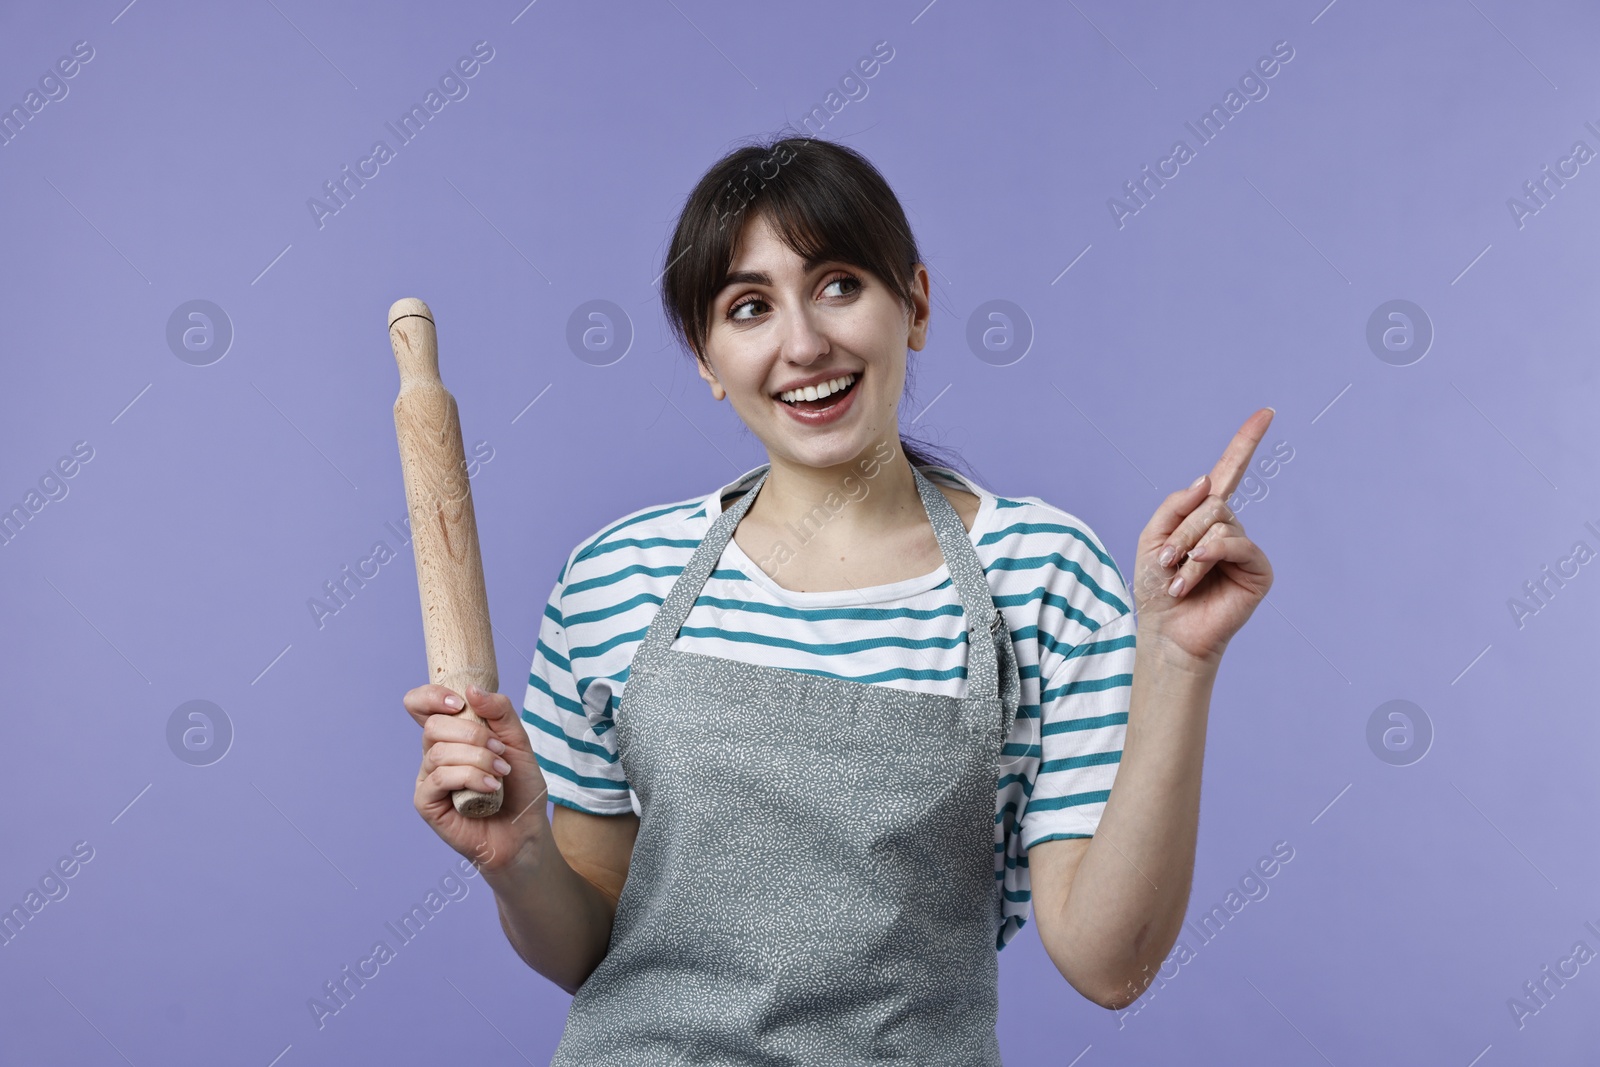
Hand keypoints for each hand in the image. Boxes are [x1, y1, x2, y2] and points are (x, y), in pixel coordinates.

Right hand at [403, 682, 550, 875]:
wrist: (525, 830)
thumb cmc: (520, 787)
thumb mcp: (518, 741)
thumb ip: (499, 711)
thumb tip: (471, 690)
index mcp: (451, 734)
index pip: (420, 705)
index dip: (431, 696)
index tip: (459, 703)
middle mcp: (434, 753)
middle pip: (433, 726)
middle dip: (473, 734)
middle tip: (500, 751)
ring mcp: (428, 778)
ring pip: (439, 752)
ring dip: (478, 759)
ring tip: (501, 774)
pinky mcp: (426, 802)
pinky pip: (439, 778)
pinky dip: (470, 778)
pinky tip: (491, 788)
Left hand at [1131, 407, 1275, 666]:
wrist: (1165, 631)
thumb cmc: (1156, 588)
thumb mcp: (1152, 536)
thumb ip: (1176, 504)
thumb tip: (1208, 480)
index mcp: (1205, 516)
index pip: (1229, 471)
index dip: (1246, 441)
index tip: (1265, 412)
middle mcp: (1229, 528)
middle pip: (1212, 501)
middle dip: (1181, 531)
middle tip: (1166, 562)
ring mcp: (1245, 548)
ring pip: (1219, 521)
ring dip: (1188, 549)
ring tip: (1177, 579)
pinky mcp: (1257, 570)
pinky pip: (1233, 544)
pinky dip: (1206, 559)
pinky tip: (1190, 580)